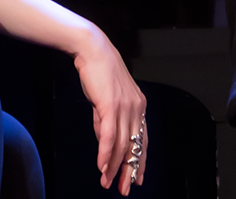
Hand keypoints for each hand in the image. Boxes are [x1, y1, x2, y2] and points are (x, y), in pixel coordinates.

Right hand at [73, 34, 147, 193]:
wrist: (93, 50)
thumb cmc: (99, 72)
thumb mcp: (106, 100)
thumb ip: (107, 121)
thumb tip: (104, 142)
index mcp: (139, 106)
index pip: (143, 140)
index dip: (140, 161)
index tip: (136, 179)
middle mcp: (136, 108)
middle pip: (135, 146)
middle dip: (129, 170)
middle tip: (124, 189)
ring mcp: (125, 107)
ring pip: (121, 145)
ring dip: (113, 166)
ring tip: (107, 182)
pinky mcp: (110, 105)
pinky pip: (109, 135)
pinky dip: (105, 153)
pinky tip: (102, 166)